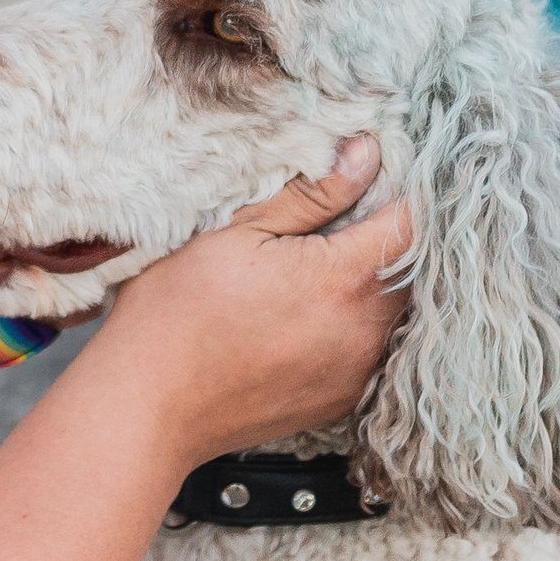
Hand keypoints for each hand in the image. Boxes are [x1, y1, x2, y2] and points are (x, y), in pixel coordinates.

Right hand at [80, 137, 411, 464]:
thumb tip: (366, 155)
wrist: (149, 406)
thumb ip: (311, 195)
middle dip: (381, 239)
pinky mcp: (340, 400)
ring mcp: (356, 371)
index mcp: (343, 280)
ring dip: (368, 285)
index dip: (395, 194)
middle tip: (333, 222)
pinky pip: (368, 349)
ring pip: (391, 311)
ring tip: (311, 271)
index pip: (410, 224)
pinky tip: (301, 317)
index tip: (370, 180)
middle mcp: (364, 331)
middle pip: (408, 269)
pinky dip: (349, 325)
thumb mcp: (235, 233)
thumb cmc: (176, 312)